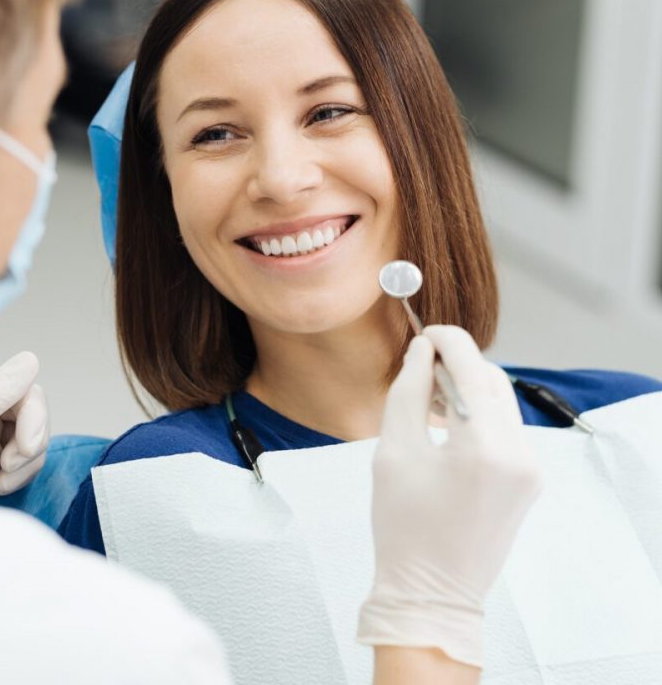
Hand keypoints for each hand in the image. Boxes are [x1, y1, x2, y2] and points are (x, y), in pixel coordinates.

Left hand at [0, 351, 48, 503]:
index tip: (26, 448)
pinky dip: (25, 472)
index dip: (31, 414)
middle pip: (31, 407)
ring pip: (36, 431)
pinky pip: (32, 454)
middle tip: (12, 466)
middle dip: (30, 439)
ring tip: (3, 481)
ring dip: (28, 460)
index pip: (16, 385)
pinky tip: (1, 486)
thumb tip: (31, 359)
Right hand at [359, 326, 541, 667]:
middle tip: (420, 368)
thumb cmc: (402, 526)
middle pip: (492, 380)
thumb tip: (422, 351)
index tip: (424, 332)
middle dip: (458, 364)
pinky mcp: (530, 481)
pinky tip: (450, 427)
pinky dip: (480, 415)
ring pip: (502, 402)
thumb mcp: (394, 451)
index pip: (472, 367)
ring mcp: (531, 470)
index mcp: (484, 447)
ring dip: (469, 388)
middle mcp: (520, 454)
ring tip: (431, 400)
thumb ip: (408, 392)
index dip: (447, 339)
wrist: (432, 593)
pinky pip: (507, 429)